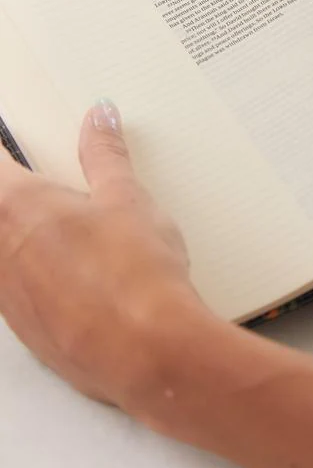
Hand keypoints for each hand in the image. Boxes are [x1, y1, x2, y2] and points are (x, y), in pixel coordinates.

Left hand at [0, 100, 207, 409]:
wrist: (144, 350)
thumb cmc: (136, 273)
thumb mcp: (128, 197)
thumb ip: (105, 153)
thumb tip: (98, 117)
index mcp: (17, 205)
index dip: (5, 151)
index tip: (15, 146)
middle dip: (17, 195)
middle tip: (54, 194)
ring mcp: (2, 291)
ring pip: (1, 247)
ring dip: (20, 234)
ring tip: (64, 229)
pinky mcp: (19, 325)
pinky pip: (8, 285)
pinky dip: (28, 270)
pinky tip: (70, 272)